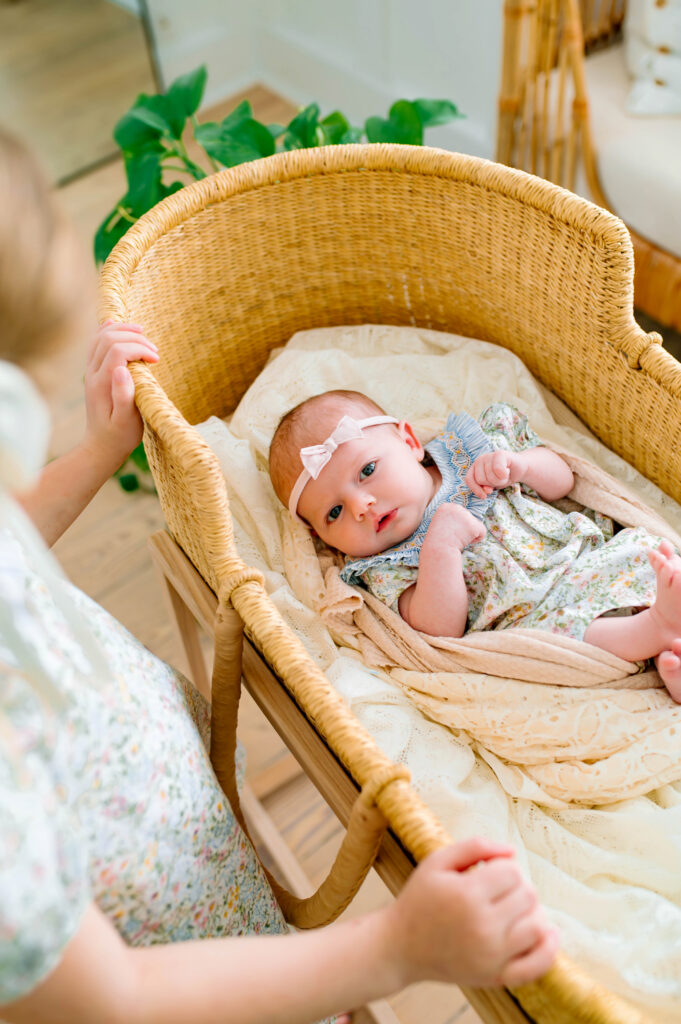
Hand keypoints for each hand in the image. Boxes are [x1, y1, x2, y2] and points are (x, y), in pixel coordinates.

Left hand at [82, 320, 158, 468]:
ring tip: (142, 332)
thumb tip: (122, 369)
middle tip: (154, 350)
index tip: (156, 360)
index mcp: (101, 384)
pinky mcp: (93, 372)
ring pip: (100, 337)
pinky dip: (107, 331)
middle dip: (134, 337)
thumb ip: (123, 395)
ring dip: (122, 330)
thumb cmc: (119, 436)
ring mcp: (90, 371)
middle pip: (109, 338)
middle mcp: (92, 374)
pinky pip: (96, 343)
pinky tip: (116, 325)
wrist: (102, 446)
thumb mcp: (125, 421)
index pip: (118, 350)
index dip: (139, 349)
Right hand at [384, 838, 558, 989]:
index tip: (487, 872)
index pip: (512, 871)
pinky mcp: (496, 977)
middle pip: (528, 895)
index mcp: (466, 895)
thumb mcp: (437, 861)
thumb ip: (475, 847)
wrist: (401, 946)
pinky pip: (537, 965)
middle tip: (496, 890)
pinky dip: (549, 949)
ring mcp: (492, 956)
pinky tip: (548, 933)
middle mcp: (482, 927)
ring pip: (538, 925)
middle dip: (517, 887)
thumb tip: (512, 851)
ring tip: (511, 909)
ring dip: (531, 911)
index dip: (503, 867)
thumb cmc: (420, 899)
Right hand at [423, 502, 486, 551]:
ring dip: (469, 534)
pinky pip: (482, 532)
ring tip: (458, 539)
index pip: (459, 514)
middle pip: (468, 518)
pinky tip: (465, 542)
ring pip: (475, 525)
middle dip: (463, 529)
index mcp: (446, 506)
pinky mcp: (474, 525)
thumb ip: (451, 519)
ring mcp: (466, 515)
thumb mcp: (440, 524)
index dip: (455, 525)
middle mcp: (457, 507)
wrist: (439, 550)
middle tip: (452, 537)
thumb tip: (464, 520)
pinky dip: (476, 540)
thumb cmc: (438, 541)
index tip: (447, 531)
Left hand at [466, 450, 522, 498]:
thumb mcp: (492, 484)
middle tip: (500, 479)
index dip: (476, 489)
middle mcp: (480, 459)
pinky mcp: (500, 454)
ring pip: (489, 477)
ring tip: (504, 475)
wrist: (521, 468)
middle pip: (480, 479)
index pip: (469, 479)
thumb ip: (485, 487)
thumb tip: (487, 490)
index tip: (484, 496)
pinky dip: (503, 475)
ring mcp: (489, 455)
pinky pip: (497, 469)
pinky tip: (507, 471)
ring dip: (500, 480)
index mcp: (475, 467)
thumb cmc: (504, 476)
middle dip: (492, 484)